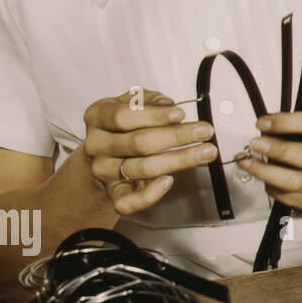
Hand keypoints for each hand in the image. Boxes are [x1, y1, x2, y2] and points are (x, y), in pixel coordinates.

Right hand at [82, 89, 217, 215]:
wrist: (106, 154)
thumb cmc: (124, 125)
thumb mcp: (131, 103)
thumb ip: (148, 100)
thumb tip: (166, 104)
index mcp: (97, 116)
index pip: (122, 116)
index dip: (154, 115)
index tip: (180, 114)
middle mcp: (96, 144)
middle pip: (138, 142)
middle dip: (177, 136)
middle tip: (205, 131)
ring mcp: (103, 170)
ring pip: (142, 168)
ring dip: (179, 160)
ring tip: (205, 152)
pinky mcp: (113, 193)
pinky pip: (127, 202)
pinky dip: (149, 195)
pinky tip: (169, 181)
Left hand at [238, 111, 301, 214]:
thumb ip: (290, 126)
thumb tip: (262, 129)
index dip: (286, 123)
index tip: (262, 123)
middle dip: (277, 150)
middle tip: (255, 144)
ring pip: (294, 182)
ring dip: (266, 172)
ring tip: (247, 162)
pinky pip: (288, 197)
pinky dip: (271, 187)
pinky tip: (262, 178)